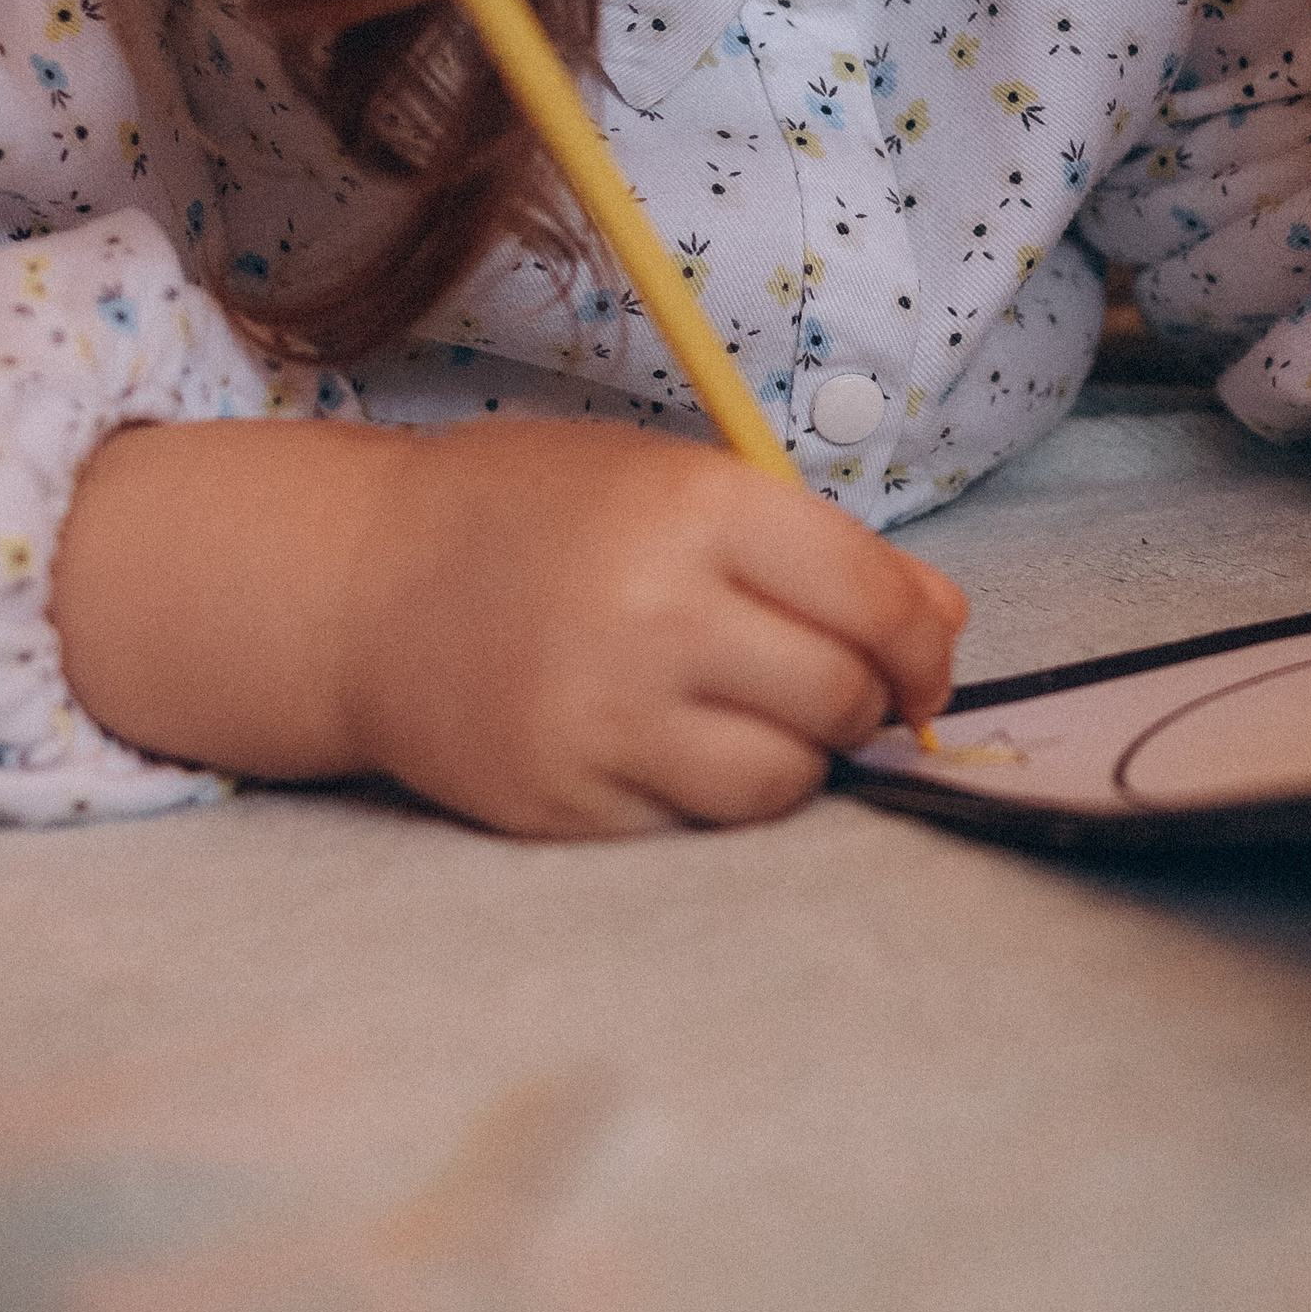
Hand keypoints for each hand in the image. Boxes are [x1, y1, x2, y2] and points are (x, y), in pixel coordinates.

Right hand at [54, 417, 963, 838]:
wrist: (362, 585)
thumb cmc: (542, 520)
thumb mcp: (680, 485)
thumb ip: (823, 549)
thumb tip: (948, 624)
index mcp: (695, 509)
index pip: (877, 600)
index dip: (925, 645)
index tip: (925, 664)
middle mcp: (652, 613)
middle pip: (840, 698)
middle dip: (863, 703)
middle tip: (828, 688)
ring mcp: (601, 718)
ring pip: (784, 783)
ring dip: (797, 761)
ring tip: (749, 718)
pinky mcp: (560, 804)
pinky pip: (696, 826)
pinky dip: (708, 797)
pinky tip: (667, 746)